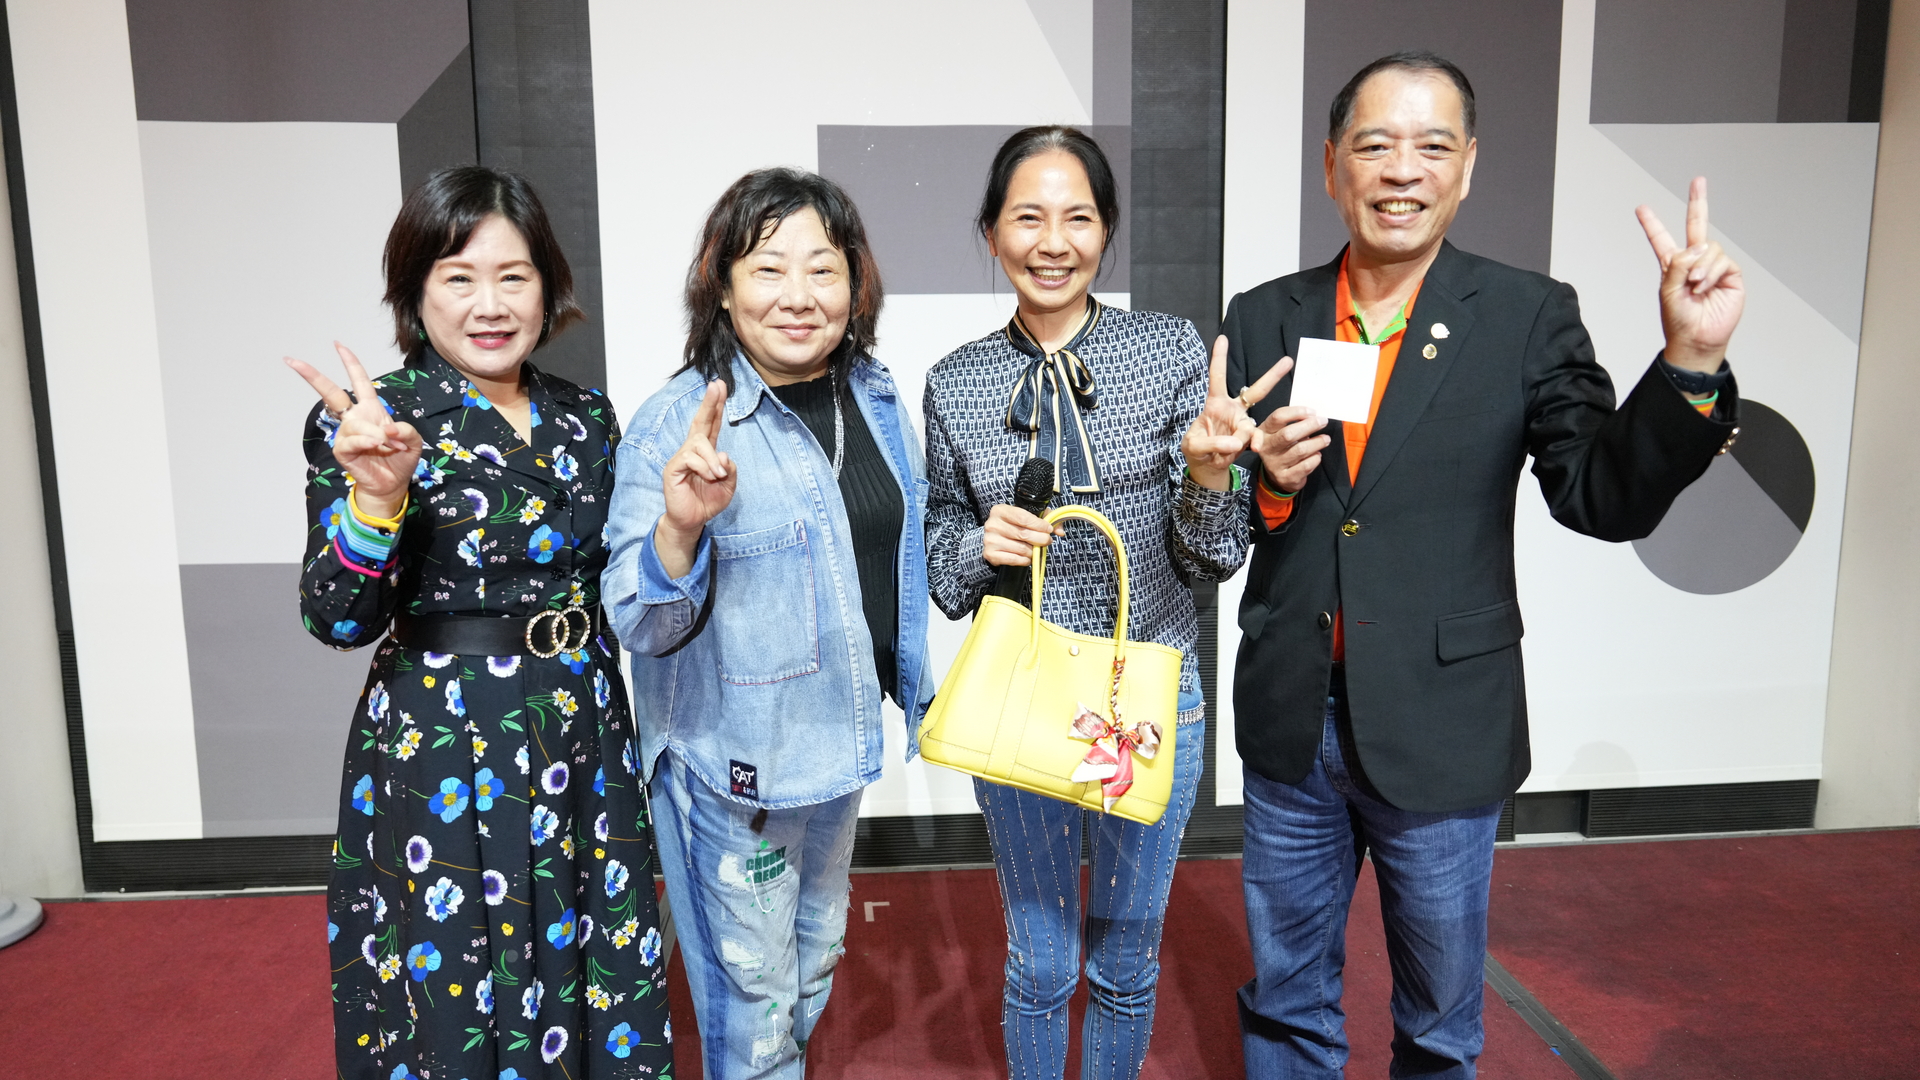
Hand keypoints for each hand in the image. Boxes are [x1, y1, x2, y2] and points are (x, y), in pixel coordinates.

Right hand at [286, 343, 421, 517]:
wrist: (393, 483)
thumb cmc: (400, 458)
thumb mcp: (413, 440)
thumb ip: (405, 430)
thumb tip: (388, 429)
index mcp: (371, 409)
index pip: (359, 381)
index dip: (350, 363)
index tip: (338, 345)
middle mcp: (356, 418)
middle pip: (331, 393)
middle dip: (313, 376)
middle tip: (292, 361)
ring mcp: (347, 434)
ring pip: (354, 424)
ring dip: (374, 433)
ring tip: (388, 445)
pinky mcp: (343, 451)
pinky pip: (350, 441)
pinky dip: (366, 442)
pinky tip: (375, 447)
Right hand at [656, 381, 735, 576]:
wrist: (691, 521)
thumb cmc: (707, 501)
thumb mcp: (728, 485)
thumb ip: (730, 469)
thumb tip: (723, 454)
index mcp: (706, 452)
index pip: (712, 424)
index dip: (716, 406)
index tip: (720, 387)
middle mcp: (692, 450)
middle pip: (700, 421)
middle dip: (709, 403)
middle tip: (716, 386)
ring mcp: (681, 458)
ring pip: (699, 444)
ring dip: (712, 460)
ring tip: (718, 476)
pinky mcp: (673, 468)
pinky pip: (691, 459)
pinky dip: (704, 468)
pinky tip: (709, 478)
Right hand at [983, 503, 1062, 567]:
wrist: (995, 540)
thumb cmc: (1014, 526)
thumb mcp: (1027, 516)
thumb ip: (1045, 519)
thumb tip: (1060, 531)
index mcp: (1000, 510)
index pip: (1023, 518)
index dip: (1039, 525)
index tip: (1049, 529)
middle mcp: (992, 524)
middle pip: (1023, 534)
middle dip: (1040, 539)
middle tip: (1047, 541)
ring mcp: (990, 540)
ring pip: (1021, 548)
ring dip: (1033, 551)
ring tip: (1035, 549)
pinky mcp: (990, 554)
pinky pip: (1014, 559)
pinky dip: (1025, 560)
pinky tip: (1027, 557)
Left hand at [1180, 335, 1286, 488]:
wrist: (1207, 467)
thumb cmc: (1196, 450)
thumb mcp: (1194, 446)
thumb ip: (1210, 443)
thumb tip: (1235, 443)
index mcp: (1214, 403)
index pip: (1217, 377)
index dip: (1219, 358)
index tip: (1222, 339)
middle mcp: (1232, 410)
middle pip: (1255, 390)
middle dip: (1272, 376)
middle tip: (1288, 360)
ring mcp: (1242, 424)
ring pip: (1253, 423)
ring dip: (1247, 435)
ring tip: (1233, 446)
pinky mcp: (1248, 439)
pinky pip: (1255, 439)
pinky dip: (1254, 444)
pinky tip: (1251, 450)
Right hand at [1248, 366, 1330, 493]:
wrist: (1276, 476)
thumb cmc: (1282, 448)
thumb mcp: (1279, 433)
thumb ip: (1292, 423)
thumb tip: (1314, 416)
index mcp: (1263, 432)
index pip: (1278, 417)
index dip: (1297, 412)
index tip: (1313, 412)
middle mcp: (1266, 448)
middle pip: (1288, 434)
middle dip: (1310, 425)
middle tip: (1323, 422)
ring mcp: (1274, 464)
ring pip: (1300, 450)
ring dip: (1317, 442)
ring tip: (1325, 439)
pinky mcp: (1285, 477)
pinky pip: (1305, 465)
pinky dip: (1315, 458)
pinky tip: (1317, 454)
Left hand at [1636, 176, 1743, 372]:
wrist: (1698, 338)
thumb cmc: (1679, 319)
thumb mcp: (1668, 291)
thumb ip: (1677, 266)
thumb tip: (1697, 247)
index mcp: (1673, 265)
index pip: (1661, 240)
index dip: (1652, 224)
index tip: (1641, 208)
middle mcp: (1694, 261)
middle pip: (1696, 225)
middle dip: (1698, 202)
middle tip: (1698, 181)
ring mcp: (1713, 266)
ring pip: (1709, 247)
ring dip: (1700, 266)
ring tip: (1695, 285)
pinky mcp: (1730, 274)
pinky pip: (1721, 260)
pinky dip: (1710, 272)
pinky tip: (1704, 286)